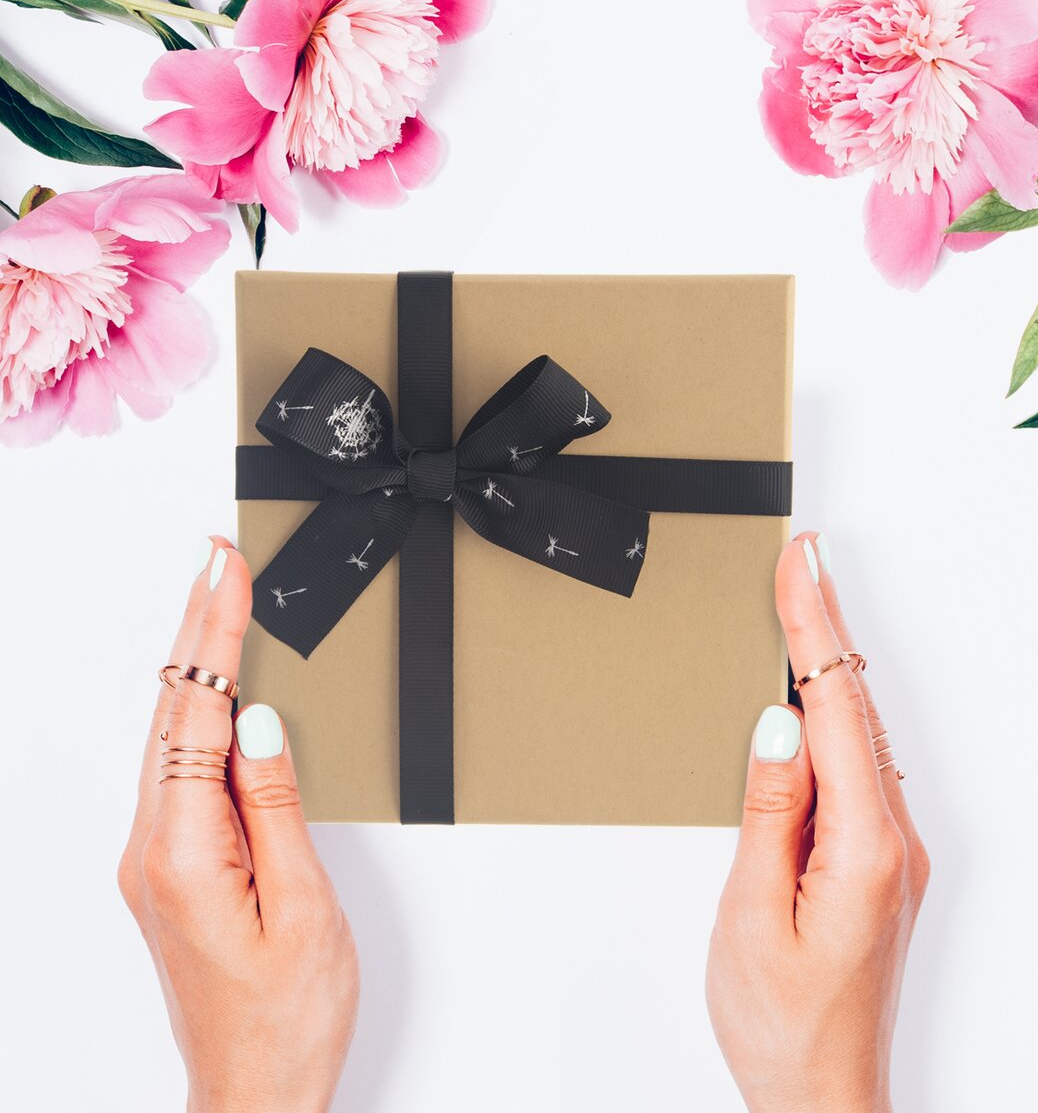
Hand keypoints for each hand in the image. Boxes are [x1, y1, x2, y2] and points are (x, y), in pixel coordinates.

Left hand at [118, 538, 358, 1112]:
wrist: (254, 1095)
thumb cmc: (285, 1017)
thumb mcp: (303, 905)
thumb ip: (276, 803)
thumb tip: (256, 718)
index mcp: (182, 852)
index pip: (195, 713)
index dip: (212, 633)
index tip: (224, 570)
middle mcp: (154, 848)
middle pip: (171, 713)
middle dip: (196, 628)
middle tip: (218, 558)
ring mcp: (158, 858)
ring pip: (173, 736)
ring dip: (198, 666)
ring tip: (221, 602)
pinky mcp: (174, 866)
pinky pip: (183, 770)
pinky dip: (201, 714)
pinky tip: (220, 691)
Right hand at [706, 533, 927, 1112]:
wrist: (822, 1097)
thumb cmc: (783, 1024)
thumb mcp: (752, 913)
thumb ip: (769, 810)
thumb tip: (778, 722)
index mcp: (865, 846)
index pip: (837, 709)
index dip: (814, 628)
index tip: (799, 565)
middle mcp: (892, 838)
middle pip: (857, 707)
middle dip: (825, 627)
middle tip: (801, 558)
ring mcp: (890, 848)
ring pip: (857, 732)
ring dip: (826, 667)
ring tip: (798, 603)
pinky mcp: (876, 859)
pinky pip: (854, 767)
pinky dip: (830, 715)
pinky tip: (808, 696)